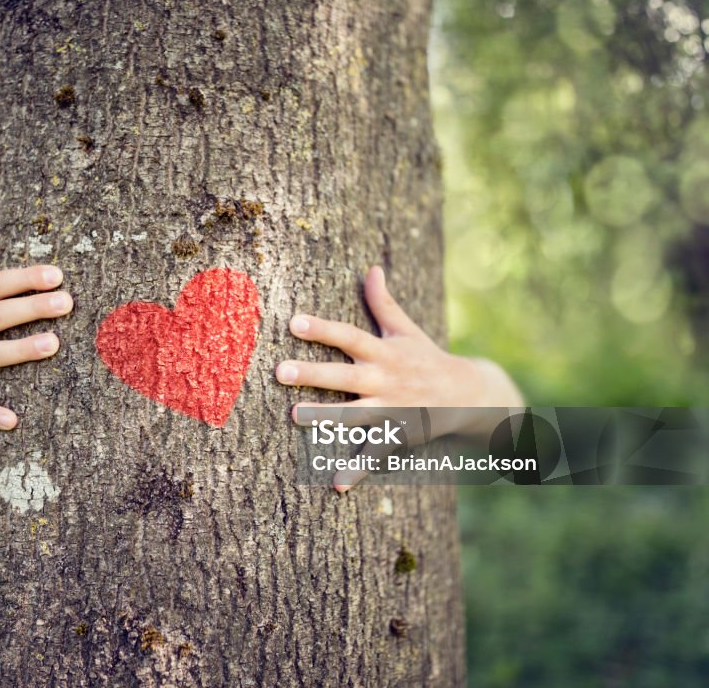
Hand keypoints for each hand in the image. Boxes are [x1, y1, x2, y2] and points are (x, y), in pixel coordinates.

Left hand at [277, 266, 522, 489]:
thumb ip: (384, 303)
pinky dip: (356, 470)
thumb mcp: (407, 331)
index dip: (322, 329)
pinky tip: (336, 483)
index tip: (294, 322)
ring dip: (325, 417)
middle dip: (313, 373)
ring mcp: (391, 409)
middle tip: (280, 371)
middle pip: (344, 375)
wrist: (470, 396)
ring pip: (353, 414)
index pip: (349, 336)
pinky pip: (375, 454)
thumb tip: (371, 269)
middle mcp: (385, 380)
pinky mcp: (398, 435)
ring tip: (294, 416)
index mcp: (384, 352)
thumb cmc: (428, 358)